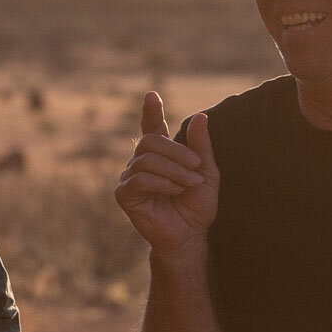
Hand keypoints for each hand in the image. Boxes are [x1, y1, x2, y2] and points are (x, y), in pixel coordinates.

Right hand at [115, 91, 219, 257]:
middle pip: (150, 142)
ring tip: (190, 183)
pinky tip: (176, 190)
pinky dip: (162, 182)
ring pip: (147, 160)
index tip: (152, 95)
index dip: (151, 111)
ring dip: (174, 170)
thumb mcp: (206, 173)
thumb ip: (201, 146)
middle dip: (176, 151)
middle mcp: (140, 162)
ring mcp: (130, 177)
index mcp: (159, 155)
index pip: (151, 127)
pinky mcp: (124, 194)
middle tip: (197, 165)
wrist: (190, 236)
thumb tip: (200, 116)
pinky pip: (140, 179)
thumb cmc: (197, 205)